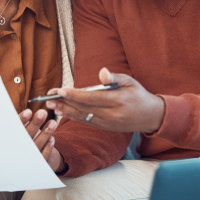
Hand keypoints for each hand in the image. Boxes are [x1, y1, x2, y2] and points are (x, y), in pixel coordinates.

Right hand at [20, 109, 65, 172]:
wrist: (25, 161)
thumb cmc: (23, 139)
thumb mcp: (20, 130)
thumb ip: (21, 122)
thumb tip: (29, 110)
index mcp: (10, 138)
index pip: (15, 128)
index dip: (22, 120)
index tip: (29, 112)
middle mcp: (17, 148)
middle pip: (26, 136)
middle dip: (35, 124)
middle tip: (42, 113)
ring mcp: (26, 158)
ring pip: (36, 145)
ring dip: (45, 134)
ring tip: (53, 123)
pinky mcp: (36, 164)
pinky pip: (42, 157)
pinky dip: (48, 148)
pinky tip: (52, 139)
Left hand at [46, 67, 165, 133]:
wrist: (150, 116)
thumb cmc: (139, 94)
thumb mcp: (130, 81)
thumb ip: (114, 77)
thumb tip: (102, 72)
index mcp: (118, 101)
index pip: (92, 98)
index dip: (75, 95)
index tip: (61, 90)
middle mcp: (111, 114)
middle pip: (84, 108)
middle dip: (65, 102)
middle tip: (48, 97)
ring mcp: (108, 123)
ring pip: (83, 117)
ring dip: (66, 111)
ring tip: (51, 105)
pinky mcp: (105, 127)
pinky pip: (87, 121)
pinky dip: (74, 117)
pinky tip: (62, 112)